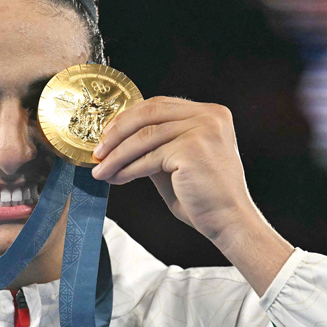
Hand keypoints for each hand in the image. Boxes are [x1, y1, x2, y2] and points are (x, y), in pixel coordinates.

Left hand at [90, 97, 292, 294]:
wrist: (229, 222)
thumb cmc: (204, 197)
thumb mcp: (177, 162)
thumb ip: (156, 145)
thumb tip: (118, 141)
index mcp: (210, 113)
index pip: (159, 105)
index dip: (128, 118)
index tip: (107, 135)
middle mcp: (209, 115)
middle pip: (149, 112)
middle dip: (117, 132)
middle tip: (98, 150)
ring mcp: (202, 129)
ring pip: (144, 136)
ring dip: (117, 154)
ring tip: (100, 169)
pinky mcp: (191, 149)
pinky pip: (149, 157)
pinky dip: (127, 168)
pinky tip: (115, 178)